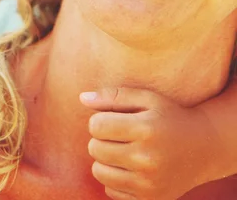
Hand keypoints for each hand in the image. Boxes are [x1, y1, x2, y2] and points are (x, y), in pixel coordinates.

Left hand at [80, 87, 217, 199]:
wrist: (203, 148)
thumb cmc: (168, 117)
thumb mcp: (145, 98)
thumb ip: (112, 96)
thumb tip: (82, 98)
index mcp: (145, 129)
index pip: (96, 126)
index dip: (99, 120)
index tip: (112, 119)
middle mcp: (147, 159)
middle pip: (94, 148)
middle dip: (100, 139)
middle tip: (118, 135)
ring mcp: (149, 184)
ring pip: (99, 171)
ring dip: (104, 159)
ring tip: (122, 150)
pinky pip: (111, 191)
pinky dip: (115, 179)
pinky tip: (131, 168)